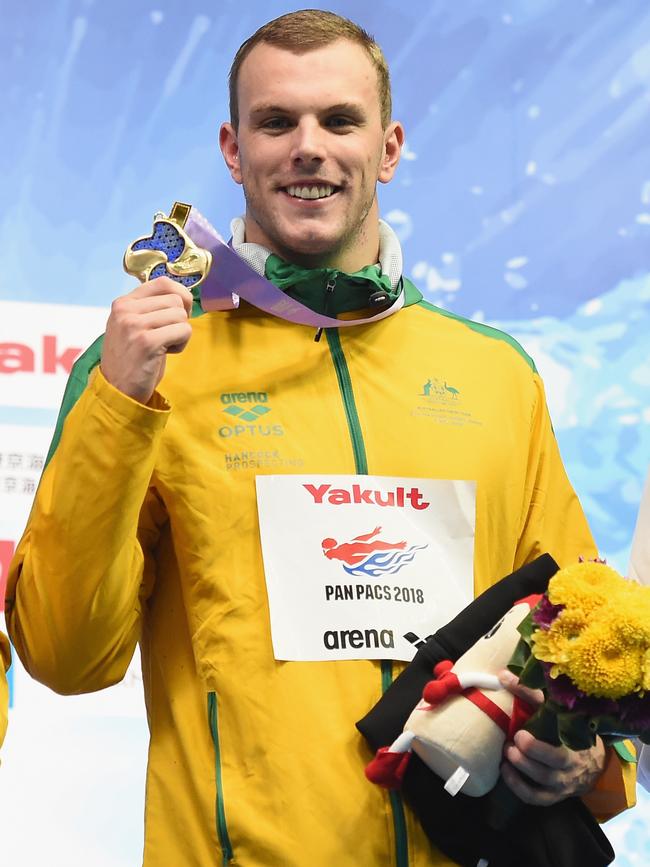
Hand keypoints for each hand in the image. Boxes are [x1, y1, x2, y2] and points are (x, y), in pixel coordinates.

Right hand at [100, 277, 192, 403]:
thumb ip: (150, 308)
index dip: (179, 295)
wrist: (118, 390)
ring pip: (181, 315)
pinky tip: (166, 353)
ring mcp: (134, 325)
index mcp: (123, 303)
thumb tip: (182, 295)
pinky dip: (182, 344)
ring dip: (180, 333)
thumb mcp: (133, 326)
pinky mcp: (146, 342)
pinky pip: (183, 331)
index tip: (177, 314)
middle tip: (167, 336)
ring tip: (165, 346)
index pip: (162, 282)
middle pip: (175, 300)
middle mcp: (126, 310)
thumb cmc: (132, 359)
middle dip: (180, 319)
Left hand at [498, 670, 606, 805]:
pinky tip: (505, 770)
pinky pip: (535, 797)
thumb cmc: (566, 730)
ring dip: (522, 767)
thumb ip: (530, 694)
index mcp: (574, 739)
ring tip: (507, 752)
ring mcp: (562, 782)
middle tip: (514, 739)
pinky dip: (518, 786)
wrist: (590, 763)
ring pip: (543, 780)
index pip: (560, 727)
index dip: (538, 726)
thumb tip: (502, 675)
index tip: (519, 727)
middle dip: (531, 751)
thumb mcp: (555, 710)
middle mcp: (571, 763)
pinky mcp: (553, 796)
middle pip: (553, 761)